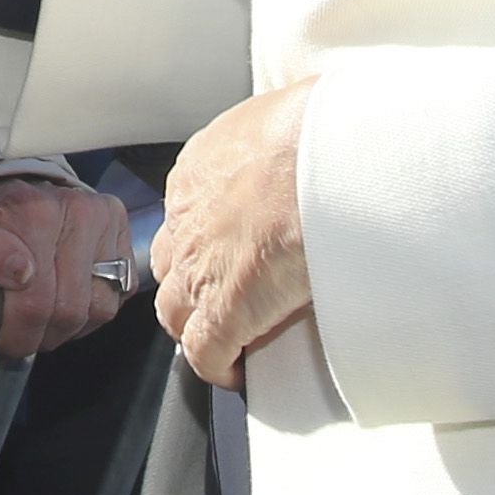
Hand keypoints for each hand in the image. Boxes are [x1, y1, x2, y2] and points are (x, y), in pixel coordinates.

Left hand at [0, 175, 133, 358]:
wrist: (3, 181)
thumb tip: (19, 274)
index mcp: (35, 212)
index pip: (36, 301)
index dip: (19, 334)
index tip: (6, 342)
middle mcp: (78, 210)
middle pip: (71, 309)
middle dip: (44, 335)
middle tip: (24, 335)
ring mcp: (104, 219)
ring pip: (101, 307)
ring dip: (72, 327)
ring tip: (46, 319)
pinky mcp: (120, 229)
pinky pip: (120, 293)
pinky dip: (95, 309)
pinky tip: (69, 300)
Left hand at [150, 80, 315, 381]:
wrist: (323, 160)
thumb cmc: (317, 131)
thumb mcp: (286, 121)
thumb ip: (283, 140)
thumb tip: (312, 138)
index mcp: (199, 171)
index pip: (187, 216)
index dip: (206, 240)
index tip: (230, 249)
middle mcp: (187, 219)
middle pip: (171, 265)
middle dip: (192, 283)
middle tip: (226, 294)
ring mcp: (200, 268)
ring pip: (177, 312)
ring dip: (199, 325)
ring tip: (231, 336)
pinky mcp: (224, 310)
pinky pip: (206, 352)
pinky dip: (218, 366)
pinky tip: (238, 372)